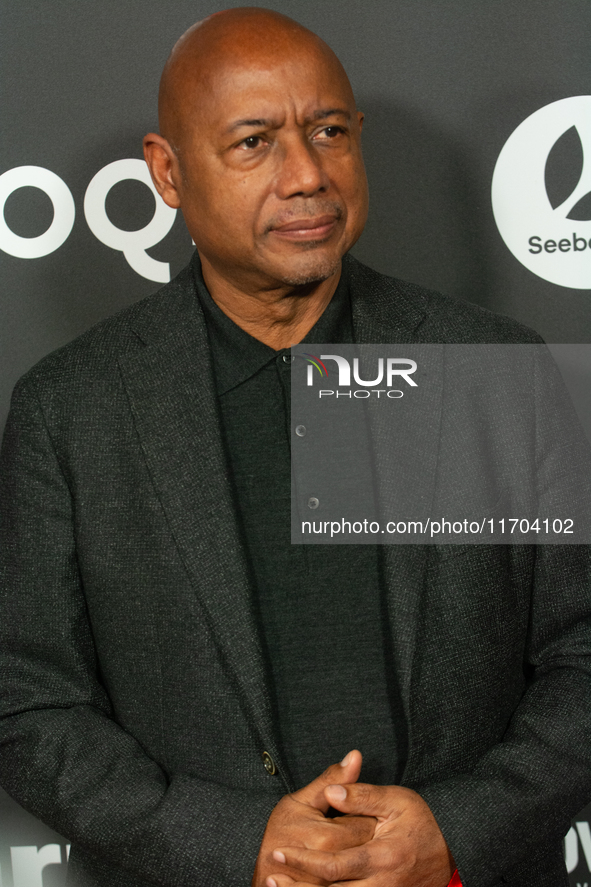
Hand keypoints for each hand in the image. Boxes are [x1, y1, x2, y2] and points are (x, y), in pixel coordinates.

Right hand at [252, 751, 375, 886]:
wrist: (267, 870)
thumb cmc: (281, 832)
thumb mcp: (302, 800)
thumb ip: (332, 779)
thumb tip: (356, 755)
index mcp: (327, 837)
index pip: (368, 822)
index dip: (365, 814)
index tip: (354, 813)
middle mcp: (332, 863)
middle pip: (370, 845)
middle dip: (366, 834)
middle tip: (349, 829)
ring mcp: (330, 882)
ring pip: (363, 864)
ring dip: (361, 853)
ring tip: (346, 845)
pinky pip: (354, 879)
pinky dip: (354, 870)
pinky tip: (344, 859)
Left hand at [266, 783, 454, 886]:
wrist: (453, 851)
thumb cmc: (422, 823)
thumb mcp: (397, 801)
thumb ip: (362, 796)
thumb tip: (332, 792)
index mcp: (382, 857)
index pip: (333, 865)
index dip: (303, 860)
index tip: (279, 850)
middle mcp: (381, 885)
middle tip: (269, 878)